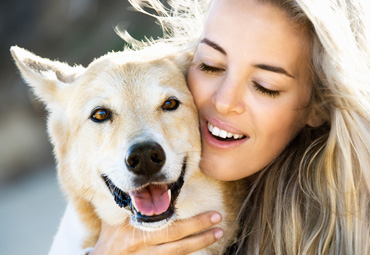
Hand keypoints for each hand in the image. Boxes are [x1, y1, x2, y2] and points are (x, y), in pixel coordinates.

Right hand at [89, 211, 223, 254]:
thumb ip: (130, 206)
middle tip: (218, 219)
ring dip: (200, 243)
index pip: (168, 226)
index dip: (191, 222)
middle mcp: (143, 248)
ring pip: (179, 253)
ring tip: (218, 233)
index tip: (209, 213)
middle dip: (200, 229)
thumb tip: (146, 189)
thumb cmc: (110, 237)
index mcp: (135, 232)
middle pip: (177, 240)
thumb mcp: (115, 219)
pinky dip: (188, 253)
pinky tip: (202, 245)